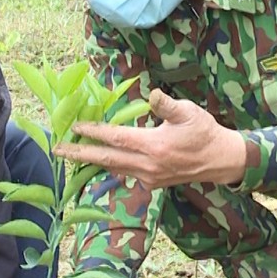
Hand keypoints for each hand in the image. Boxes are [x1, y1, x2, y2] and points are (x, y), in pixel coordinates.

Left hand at [53, 88, 247, 189]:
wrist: (220, 160)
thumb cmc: (205, 131)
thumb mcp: (189, 112)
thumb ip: (168, 105)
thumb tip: (152, 94)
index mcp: (154, 146)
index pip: (116, 139)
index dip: (94, 133)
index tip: (74, 127)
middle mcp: (148, 165)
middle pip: (107, 159)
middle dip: (80, 154)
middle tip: (56, 150)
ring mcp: (149, 177)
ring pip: (114, 168)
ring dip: (92, 161)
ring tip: (71, 153)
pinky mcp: (152, 184)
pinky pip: (125, 174)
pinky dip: (110, 166)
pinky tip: (98, 159)